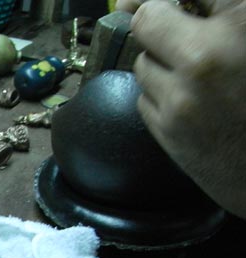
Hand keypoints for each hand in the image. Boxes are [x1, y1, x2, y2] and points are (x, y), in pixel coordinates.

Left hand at [117, 0, 245, 217]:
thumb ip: (216, 7)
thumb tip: (137, 4)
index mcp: (238, 27)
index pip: (167, 0)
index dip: (174, 1)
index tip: (176, 6)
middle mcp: (206, 57)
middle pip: (147, 20)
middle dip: (161, 24)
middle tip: (185, 36)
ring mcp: (181, 97)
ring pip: (143, 62)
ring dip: (162, 64)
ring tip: (199, 77)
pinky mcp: (166, 128)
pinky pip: (144, 97)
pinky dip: (161, 95)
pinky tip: (193, 104)